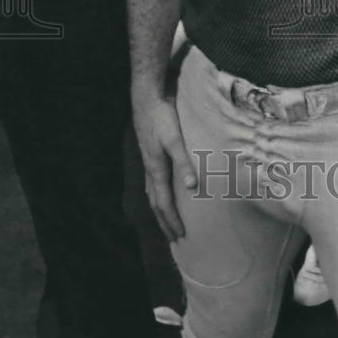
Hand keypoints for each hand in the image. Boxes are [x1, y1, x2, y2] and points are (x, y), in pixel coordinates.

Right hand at [132, 92, 196, 241]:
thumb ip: (183, 162)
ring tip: (166, 222)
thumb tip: (190, 187)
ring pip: (152, 194)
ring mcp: (148, 162)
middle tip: (174, 239)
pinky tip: (161, 193)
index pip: (164, 203)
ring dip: (160, 211)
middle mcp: (150, 169)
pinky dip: (157, 195)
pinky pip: (152, 183)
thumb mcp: (175, 138)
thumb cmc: (162, 117)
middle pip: (156, 203)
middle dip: (165, 222)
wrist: (147, 99)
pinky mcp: (150, 154)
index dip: (172, 220)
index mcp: (156, 169)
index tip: (180, 236)